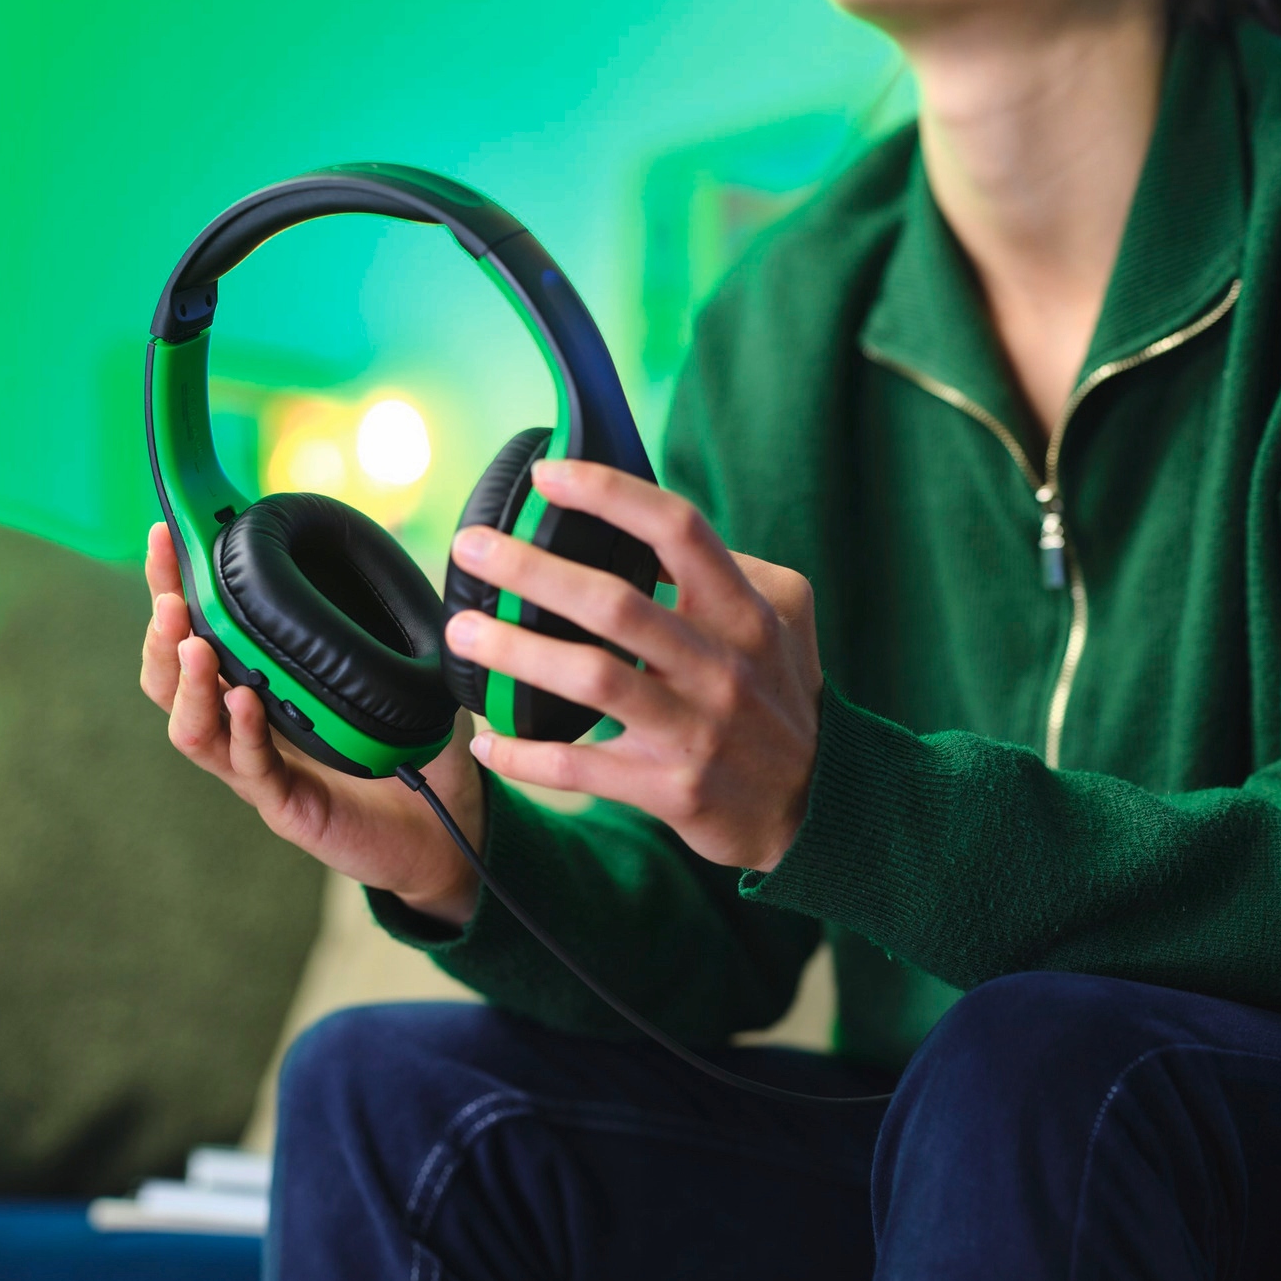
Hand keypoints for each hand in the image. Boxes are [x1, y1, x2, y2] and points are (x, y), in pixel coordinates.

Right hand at [139, 522, 482, 923]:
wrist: (442, 827)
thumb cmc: (411, 746)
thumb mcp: (393, 669)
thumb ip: (369, 618)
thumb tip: (361, 546)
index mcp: (257, 683)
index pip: (197, 629)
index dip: (171, 585)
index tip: (164, 535)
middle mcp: (243, 724)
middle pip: (170, 678)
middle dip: (162, 634)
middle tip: (170, 600)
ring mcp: (257, 768)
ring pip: (191, 728)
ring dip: (188, 685)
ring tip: (196, 647)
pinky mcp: (285, 806)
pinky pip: (250, 768)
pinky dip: (244, 732)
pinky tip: (244, 701)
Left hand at [443, 459, 822, 872]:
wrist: (818, 804)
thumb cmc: (782, 697)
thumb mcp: (781, 618)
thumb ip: (725, 570)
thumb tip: (640, 529)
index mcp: (746, 610)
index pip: (678, 529)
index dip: (610, 495)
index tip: (548, 476)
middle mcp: (723, 665)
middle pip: (615, 603)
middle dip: (531, 570)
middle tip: (471, 548)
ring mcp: (697, 729)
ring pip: (591, 679)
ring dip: (515, 652)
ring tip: (462, 633)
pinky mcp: (671, 788)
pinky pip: (581, 768)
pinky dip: (525, 754)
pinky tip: (484, 741)